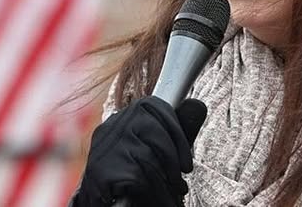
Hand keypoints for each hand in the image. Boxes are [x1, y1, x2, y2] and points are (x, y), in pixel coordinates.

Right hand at [73, 97, 206, 206]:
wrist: (103, 204)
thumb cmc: (134, 176)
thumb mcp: (156, 151)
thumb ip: (175, 133)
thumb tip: (198, 104)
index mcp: (124, 117)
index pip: (155, 107)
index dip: (178, 135)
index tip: (186, 163)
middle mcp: (111, 127)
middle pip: (155, 132)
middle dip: (173, 160)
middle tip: (179, 183)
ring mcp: (106, 148)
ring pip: (149, 159)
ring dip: (165, 181)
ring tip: (171, 194)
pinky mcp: (104, 171)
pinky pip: (139, 179)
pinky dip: (153, 193)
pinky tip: (153, 198)